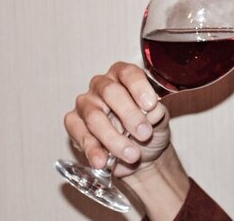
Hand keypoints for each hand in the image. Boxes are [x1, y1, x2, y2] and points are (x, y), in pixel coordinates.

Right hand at [64, 62, 170, 176]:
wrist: (140, 154)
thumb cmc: (149, 128)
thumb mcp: (159, 119)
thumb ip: (157, 112)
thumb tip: (152, 111)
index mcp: (124, 75)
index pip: (129, 73)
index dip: (139, 87)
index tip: (151, 105)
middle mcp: (102, 85)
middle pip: (110, 92)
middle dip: (129, 114)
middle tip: (144, 134)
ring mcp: (85, 104)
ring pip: (94, 116)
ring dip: (113, 138)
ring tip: (131, 155)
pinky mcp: (73, 124)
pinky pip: (80, 135)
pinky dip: (93, 150)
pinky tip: (103, 161)